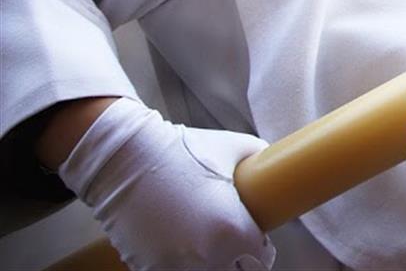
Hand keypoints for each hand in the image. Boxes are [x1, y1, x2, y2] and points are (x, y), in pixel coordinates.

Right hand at [56, 97, 273, 270]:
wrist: (126, 159)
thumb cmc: (182, 151)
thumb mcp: (236, 148)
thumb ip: (261, 159)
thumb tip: (277, 164)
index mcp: (234, 231)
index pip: (261, 260)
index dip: (259, 249)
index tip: (254, 240)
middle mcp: (207, 256)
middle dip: (237, 260)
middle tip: (232, 243)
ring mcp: (175, 266)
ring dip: (210, 265)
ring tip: (206, 245)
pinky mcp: (147, 268)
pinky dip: (181, 265)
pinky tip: (179, 246)